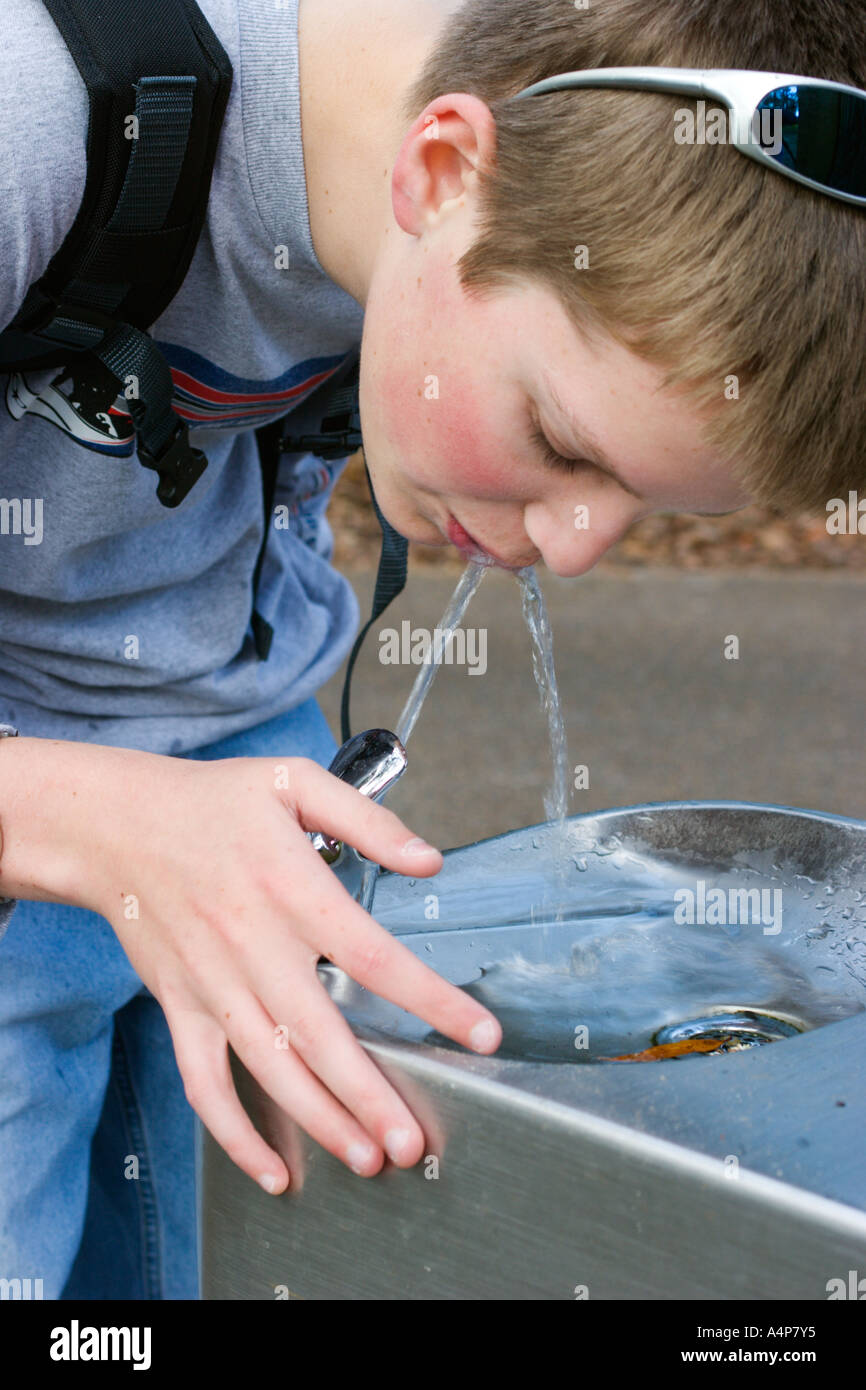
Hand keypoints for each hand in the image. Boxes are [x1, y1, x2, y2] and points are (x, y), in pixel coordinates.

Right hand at [82, 751, 500, 1191]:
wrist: (115, 823)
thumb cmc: (212, 802)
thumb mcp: (294, 783)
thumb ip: (368, 822)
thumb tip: (430, 859)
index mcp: (292, 889)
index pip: (375, 956)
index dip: (432, 1000)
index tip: (482, 1034)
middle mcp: (253, 944)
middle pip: (320, 1034)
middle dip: (369, 1095)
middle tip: (412, 1142)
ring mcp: (212, 983)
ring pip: (269, 1068)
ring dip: (318, 1121)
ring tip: (366, 1158)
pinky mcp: (179, 1006)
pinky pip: (205, 1082)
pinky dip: (235, 1134)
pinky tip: (273, 1170)